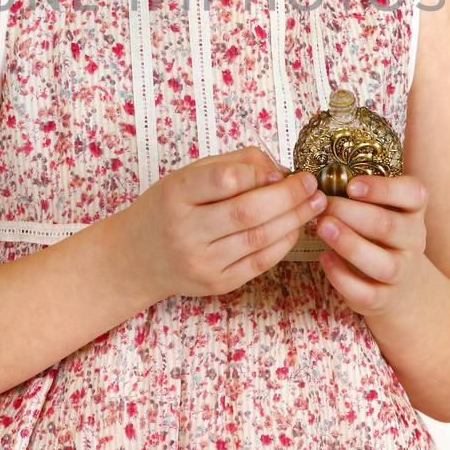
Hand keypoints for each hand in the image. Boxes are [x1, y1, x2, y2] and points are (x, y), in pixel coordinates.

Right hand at [119, 145, 329, 302]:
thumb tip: (278, 168)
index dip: (259, 173)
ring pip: (259, 238)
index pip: (225, 179)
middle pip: (248, 211)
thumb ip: (231, 165)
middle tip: (312, 185)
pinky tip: (295, 228)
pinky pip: (260, 263)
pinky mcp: (217, 284)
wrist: (135, 258)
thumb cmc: (165, 209)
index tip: (281, 170)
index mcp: (175, 195)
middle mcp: (186, 231)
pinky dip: (284, 243)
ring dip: (294, 219)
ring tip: (315, 204)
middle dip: (289, 196)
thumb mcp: (185, 176)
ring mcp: (202, 262)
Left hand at [311, 173, 428, 317]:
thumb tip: (316, 180)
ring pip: (383, 264)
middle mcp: (414, 240)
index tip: (351, 185)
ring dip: (350, 245)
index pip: (412, 194)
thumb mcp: (384, 209)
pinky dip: (342, 277)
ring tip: (322, 228)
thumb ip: (361, 194)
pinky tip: (324, 259)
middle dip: (352, 214)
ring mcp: (402, 272)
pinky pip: (366, 292)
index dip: (382, 188)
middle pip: (389, 227)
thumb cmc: (382, 234)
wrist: (405, 285)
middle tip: (323, 205)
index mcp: (413, 210)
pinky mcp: (385, 298)